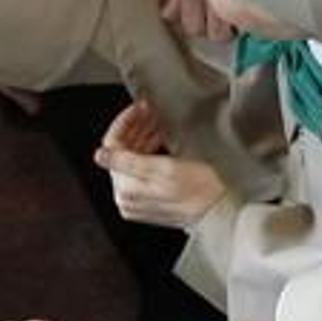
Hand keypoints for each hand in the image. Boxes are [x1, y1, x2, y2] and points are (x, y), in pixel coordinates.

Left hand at [95, 102, 226, 227]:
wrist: (222, 212)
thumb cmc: (201, 191)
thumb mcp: (165, 169)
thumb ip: (129, 162)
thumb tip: (100, 155)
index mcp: (126, 188)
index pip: (113, 147)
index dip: (125, 123)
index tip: (139, 108)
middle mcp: (127, 197)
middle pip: (121, 152)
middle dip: (134, 127)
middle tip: (149, 110)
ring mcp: (137, 200)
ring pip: (131, 159)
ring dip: (142, 136)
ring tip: (156, 121)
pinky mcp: (148, 199)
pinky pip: (141, 169)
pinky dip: (148, 150)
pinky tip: (160, 139)